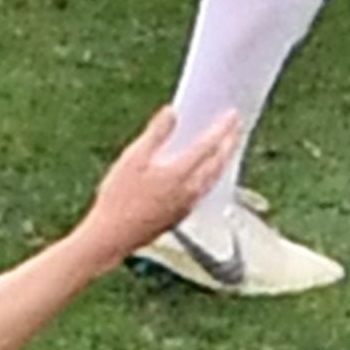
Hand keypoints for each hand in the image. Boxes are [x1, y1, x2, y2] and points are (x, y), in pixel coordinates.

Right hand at [78, 103, 243, 254]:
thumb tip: (172, 112)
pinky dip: (211, 176)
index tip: (233, 115)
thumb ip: (155, 134)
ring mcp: (188, 205)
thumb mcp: (132, 159)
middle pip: (218, 163)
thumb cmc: (118, 198)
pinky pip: (205, 190)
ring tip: (228, 149)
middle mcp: (190, 190)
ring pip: (214, 179)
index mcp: (179, 173)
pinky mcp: (182, 215)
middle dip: (230, 144)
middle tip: (237, 128)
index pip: (208, 146)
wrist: (112, 237)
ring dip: (224, 161)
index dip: (222, 128)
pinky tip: (205, 174)